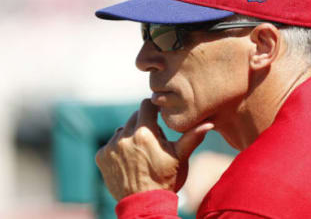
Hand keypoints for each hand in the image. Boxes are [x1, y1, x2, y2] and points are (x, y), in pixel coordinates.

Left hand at [95, 99, 213, 200]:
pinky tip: (128, 161)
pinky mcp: (101, 157)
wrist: (145, 205)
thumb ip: (192, 137)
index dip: (153, 110)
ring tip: (140, 153)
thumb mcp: (181, 157)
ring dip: (129, 136)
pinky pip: (110, 145)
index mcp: (145, 132)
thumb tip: (209, 123)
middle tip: (152, 141)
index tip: (158, 116)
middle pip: (134, 117)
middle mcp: (125, 137)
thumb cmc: (166, 179)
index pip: (146, 105)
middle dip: (143, 124)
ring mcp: (111, 147)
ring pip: (122, 131)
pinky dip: (118, 150)